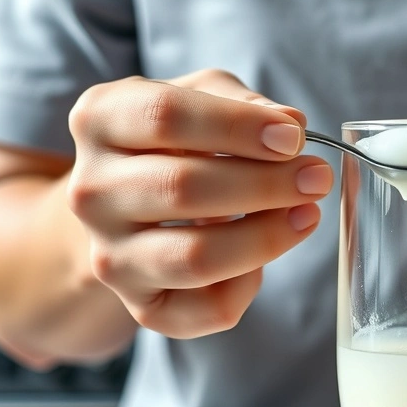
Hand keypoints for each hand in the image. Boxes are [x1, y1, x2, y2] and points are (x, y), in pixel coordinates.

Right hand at [65, 69, 330, 338]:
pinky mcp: (140, 306)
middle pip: (182, 189)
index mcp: (100, 119)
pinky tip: (263, 259)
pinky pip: (204, 310)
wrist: (129, 205)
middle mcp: (91, 191)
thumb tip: (290, 125)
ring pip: (195, 258)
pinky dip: (247, 286)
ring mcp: (110, 255)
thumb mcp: (203, 97)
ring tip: (306, 214)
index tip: (294, 137)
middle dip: (265, 184)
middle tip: (316, 177)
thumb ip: (242, 102)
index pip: (165, 117)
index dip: (237, 126)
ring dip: (265, 237)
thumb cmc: (176, 140)